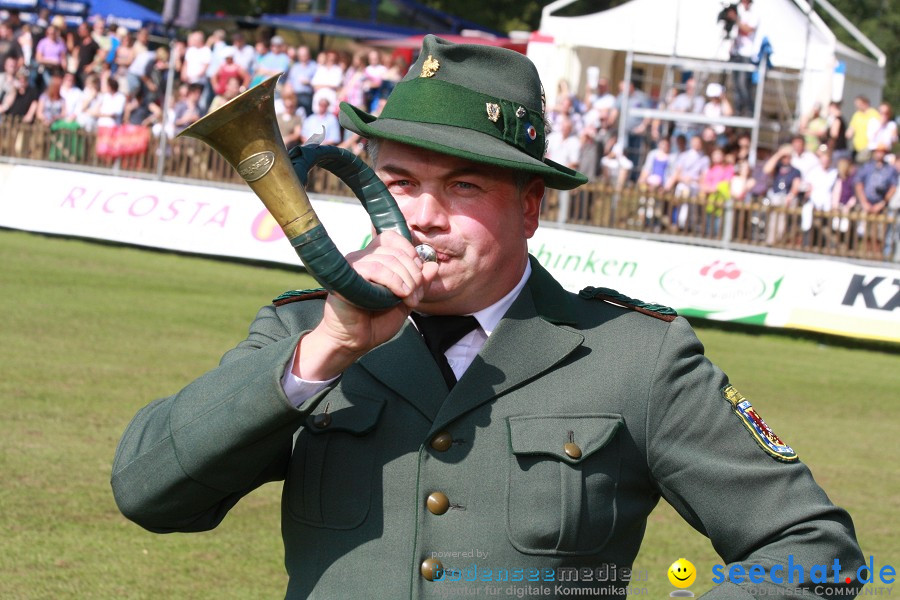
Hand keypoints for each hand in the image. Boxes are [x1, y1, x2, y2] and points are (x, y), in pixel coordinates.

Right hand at [293, 230, 437, 379]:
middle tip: (416, 295)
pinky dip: (393, 281)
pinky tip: (399, 294)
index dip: (410, 253)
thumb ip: (419, 283)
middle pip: (396, 251)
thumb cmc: (375, 322)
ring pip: (388, 260)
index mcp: (374, 258)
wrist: (354, 341)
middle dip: (414, 273)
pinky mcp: (348, 277)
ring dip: (406, 280)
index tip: (418, 275)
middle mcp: (362, 257)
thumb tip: (433, 265)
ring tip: (409, 299)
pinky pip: (375, 269)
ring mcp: (353, 265)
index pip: (393, 238)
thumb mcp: (406, 300)